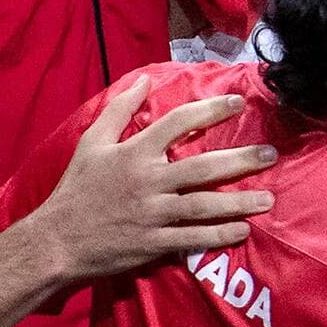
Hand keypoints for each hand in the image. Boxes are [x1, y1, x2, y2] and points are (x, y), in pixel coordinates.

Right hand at [32, 76, 276, 283]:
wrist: (55, 242)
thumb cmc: (75, 189)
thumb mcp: (91, 142)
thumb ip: (119, 110)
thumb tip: (144, 81)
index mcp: (134, 153)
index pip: (178, 123)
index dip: (210, 110)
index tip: (238, 102)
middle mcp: (148, 182)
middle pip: (202, 168)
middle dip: (241, 160)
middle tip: (271, 155)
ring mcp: (152, 215)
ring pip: (204, 207)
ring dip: (239, 203)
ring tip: (268, 199)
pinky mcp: (152, 244)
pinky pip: (191, 239)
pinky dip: (218, 236)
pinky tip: (242, 231)